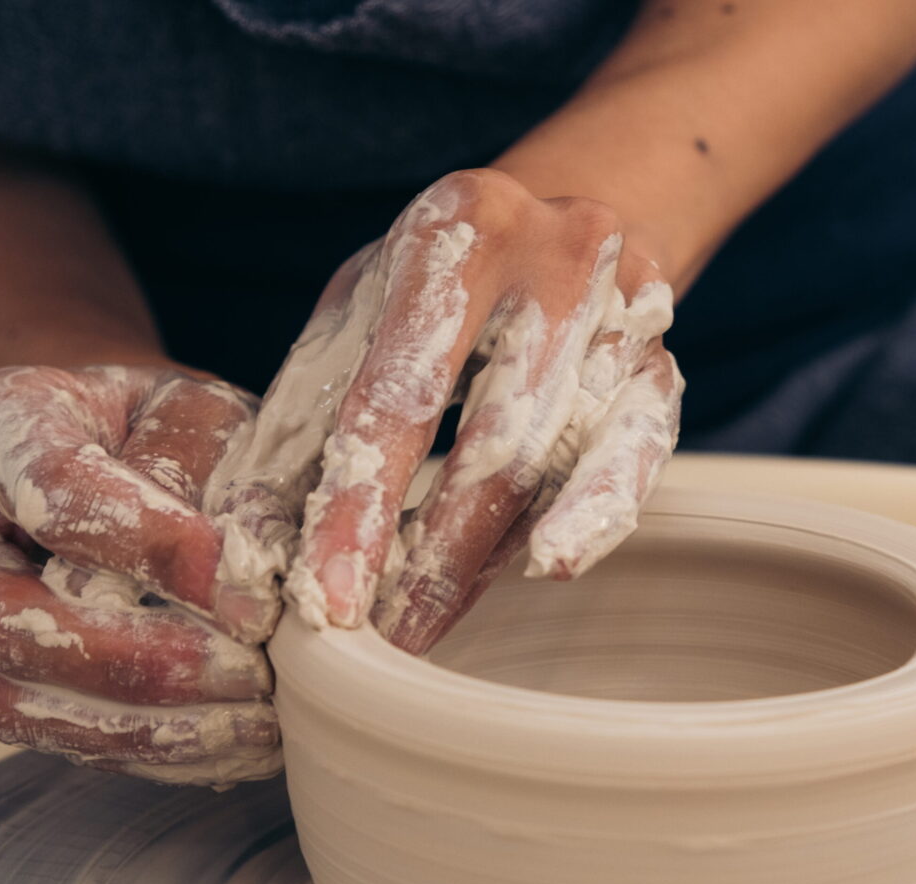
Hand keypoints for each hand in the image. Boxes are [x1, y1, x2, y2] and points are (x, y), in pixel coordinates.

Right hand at [0, 364, 293, 784]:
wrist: (134, 448)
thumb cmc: (173, 424)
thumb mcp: (205, 410)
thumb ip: (221, 472)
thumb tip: (250, 581)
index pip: (55, 492)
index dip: (158, 551)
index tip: (254, 602)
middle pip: (8, 623)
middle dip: (143, 664)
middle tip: (252, 676)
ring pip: (21, 699)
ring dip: (152, 728)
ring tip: (258, 727)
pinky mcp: (6, 672)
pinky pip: (59, 736)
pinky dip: (156, 752)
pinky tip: (238, 746)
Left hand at [281, 168, 682, 653]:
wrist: (565, 216)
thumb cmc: (439, 280)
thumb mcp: (358, 316)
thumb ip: (306, 413)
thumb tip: (250, 535)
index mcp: (460, 228)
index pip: (401, 396)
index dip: (361, 509)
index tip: (328, 601)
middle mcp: (559, 254)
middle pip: (495, 441)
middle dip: (432, 556)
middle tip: (382, 637)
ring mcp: (628, 308)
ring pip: (563, 461)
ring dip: (490, 557)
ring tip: (427, 625)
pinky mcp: (666, 358)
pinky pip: (640, 458)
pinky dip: (593, 519)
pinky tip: (548, 567)